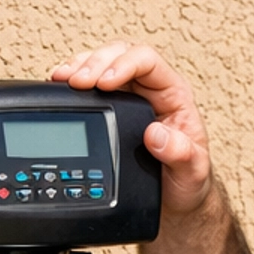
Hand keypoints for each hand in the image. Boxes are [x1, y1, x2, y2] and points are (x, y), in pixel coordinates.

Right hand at [49, 41, 212, 216]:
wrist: (172, 199)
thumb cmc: (186, 180)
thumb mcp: (192, 172)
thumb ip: (180, 154)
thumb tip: (156, 134)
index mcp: (172, 95)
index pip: (148, 62)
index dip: (124, 65)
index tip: (104, 83)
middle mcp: (149, 90)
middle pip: (120, 55)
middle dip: (95, 63)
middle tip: (75, 81)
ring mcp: (127, 98)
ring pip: (101, 65)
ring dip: (79, 67)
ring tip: (62, 79)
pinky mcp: (109, 110)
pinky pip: (90, 87)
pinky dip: (72, 86)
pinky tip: (61, 89)